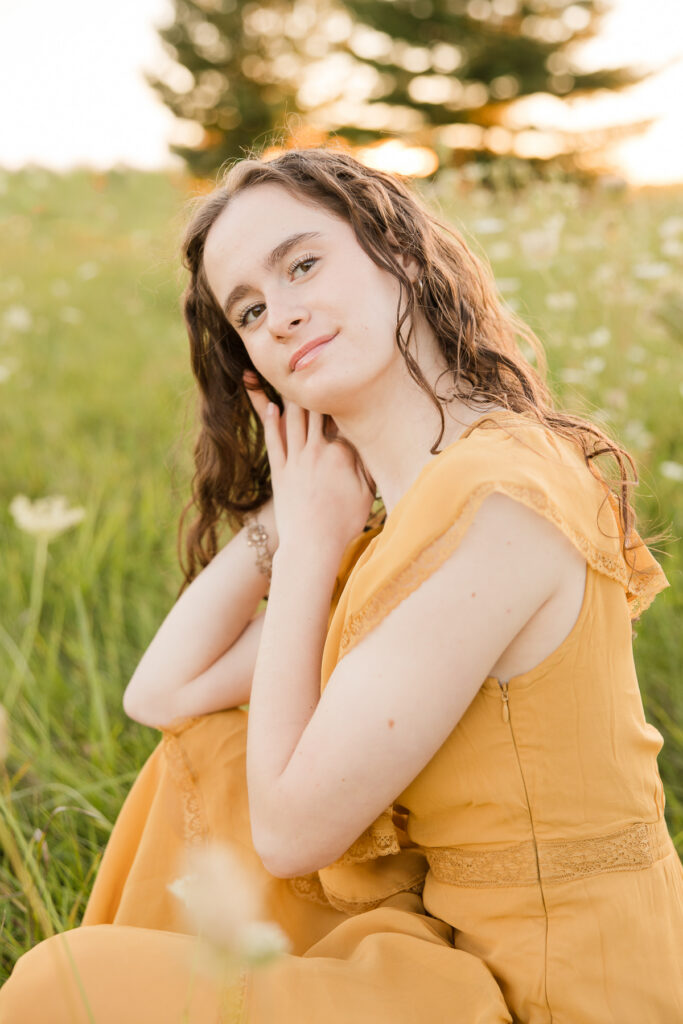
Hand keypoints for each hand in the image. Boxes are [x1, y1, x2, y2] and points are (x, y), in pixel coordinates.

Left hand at [243, 372, 373, 559]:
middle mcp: (317, 450)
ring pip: (292, 418)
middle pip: (315, 409)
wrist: (312, 546)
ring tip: (281, 373)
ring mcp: (296, 459)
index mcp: (342, 454)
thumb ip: (368, 465)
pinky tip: (270, 405)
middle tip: (307, 361)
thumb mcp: (367, 493)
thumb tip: (371, 443)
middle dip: (312, 385)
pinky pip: (274, 440)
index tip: (343, 374)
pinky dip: (272, 421)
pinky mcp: (280, 471)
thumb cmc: (344, 523)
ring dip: (287, 394)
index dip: (343, 396)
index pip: (343, 417)